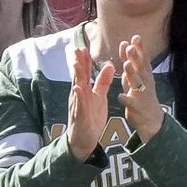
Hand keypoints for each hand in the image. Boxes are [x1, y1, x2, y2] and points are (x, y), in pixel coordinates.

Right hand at [63, 39, 115, 159]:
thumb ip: (103, 82)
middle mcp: (79, 96)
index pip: (84, 73)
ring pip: (77, 88)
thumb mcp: (99, 97)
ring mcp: (78, 105)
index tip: (84, 47)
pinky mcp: (80, 115)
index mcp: (84, 91)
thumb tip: (109, 66)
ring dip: (77, 76)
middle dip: (78, 63)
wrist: (83, 139)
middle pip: (78, 77)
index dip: (84, 61)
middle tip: (77, 49)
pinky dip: (78, 96)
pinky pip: (79, 104)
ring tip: (77, 63)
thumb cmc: (90, 116)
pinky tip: (78, 88)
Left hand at [116, 35, 164, 146]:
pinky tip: (121, 96)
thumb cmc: (142, 96)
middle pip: (140, 69)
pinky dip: (126, 99)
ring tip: (126, 65)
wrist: (151, 120)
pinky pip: (131, 103)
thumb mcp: (138, 78)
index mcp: (145, 76)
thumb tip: (127, 45)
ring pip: (136, 83)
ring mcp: (142, 95)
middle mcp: (145, 84)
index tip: (135, 37)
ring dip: (131, 74)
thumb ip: (132, 63)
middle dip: (135, 58)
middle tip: (130, 47)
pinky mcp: (136, 108)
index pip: (143, 60)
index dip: (140, 49)